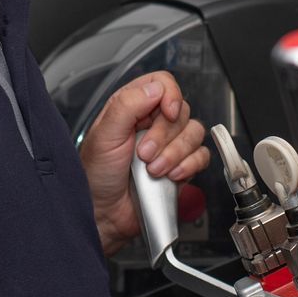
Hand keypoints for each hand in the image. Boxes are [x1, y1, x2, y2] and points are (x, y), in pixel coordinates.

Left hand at [82, 71, 208, 253]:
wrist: (104, 213)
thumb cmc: (96, 175)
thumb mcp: (104, 135)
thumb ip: (127, 105)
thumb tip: (156, 89)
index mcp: (132, 106)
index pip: (164, 84)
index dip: (170, 95)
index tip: (166, 113)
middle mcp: (152, 122)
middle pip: (181, 110)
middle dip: (165, 136)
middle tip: (144, 154)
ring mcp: (168, 144)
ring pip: (194, 132)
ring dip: (175, 154)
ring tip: (153, 169)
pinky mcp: (181, 165)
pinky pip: (201, 155)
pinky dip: (189, 165)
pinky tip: (170, 176)